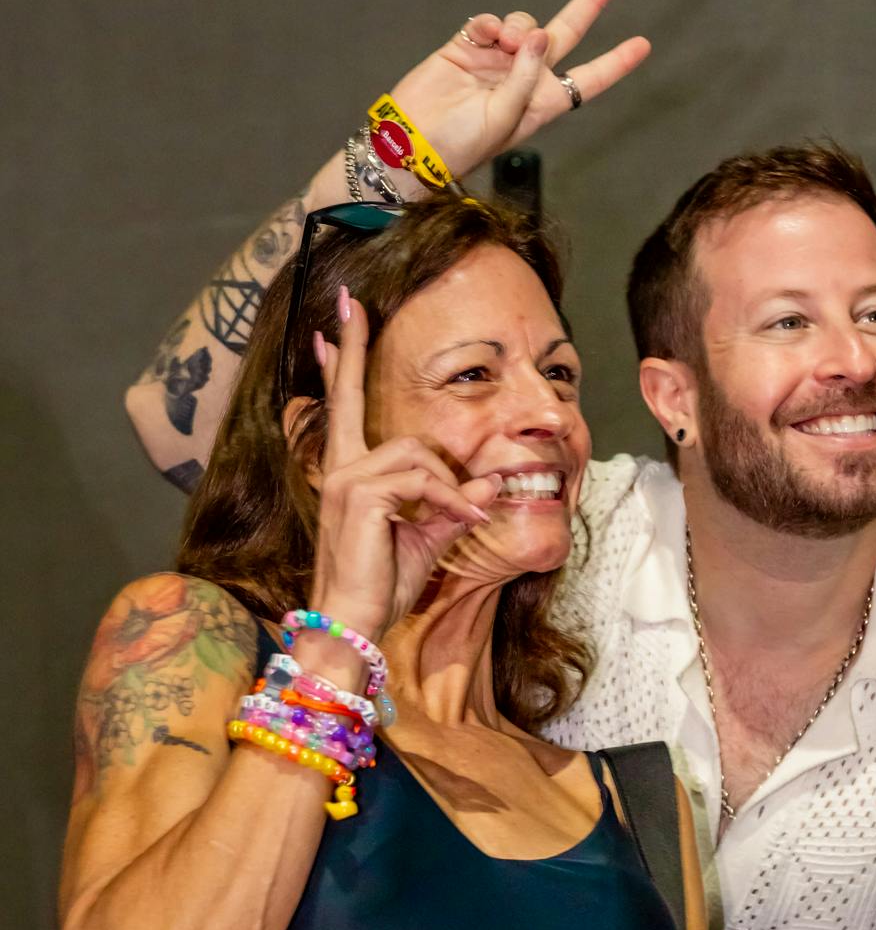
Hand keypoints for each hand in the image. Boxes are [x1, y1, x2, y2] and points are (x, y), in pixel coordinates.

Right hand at [308, 296, 499, 643]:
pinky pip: (422, 480)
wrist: (356, 624)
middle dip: (353, 352)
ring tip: (464, 515)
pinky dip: (451, 499)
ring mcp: (345, 480)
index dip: (343, 367)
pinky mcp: (361, 496)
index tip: (332, 327)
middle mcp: (338, 468)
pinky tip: (465, 519)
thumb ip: (453, 505)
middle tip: (350, 305)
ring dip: (449, 484)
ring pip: (416, 452)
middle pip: (351, 400)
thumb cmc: (381, 585)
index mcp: (348, 473)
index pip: (342, 409)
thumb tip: (488, 481)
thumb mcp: (425, 538)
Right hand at [383, 0, 650, 185]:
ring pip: (525, 23)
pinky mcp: (467, 46)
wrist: (412, 141)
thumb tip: (539, 33)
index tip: (642, 45)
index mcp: (543, 103)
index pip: (589, 79)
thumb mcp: (504, 118)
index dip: (615, 63)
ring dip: (520, 25)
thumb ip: (525, 76)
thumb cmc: (462, 144)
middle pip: (565, 34)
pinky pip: (489, 22)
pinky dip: (490, 24)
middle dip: (587, 5)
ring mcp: (497, 59)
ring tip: (504, 43)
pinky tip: (485, 35)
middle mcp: (525, 78)